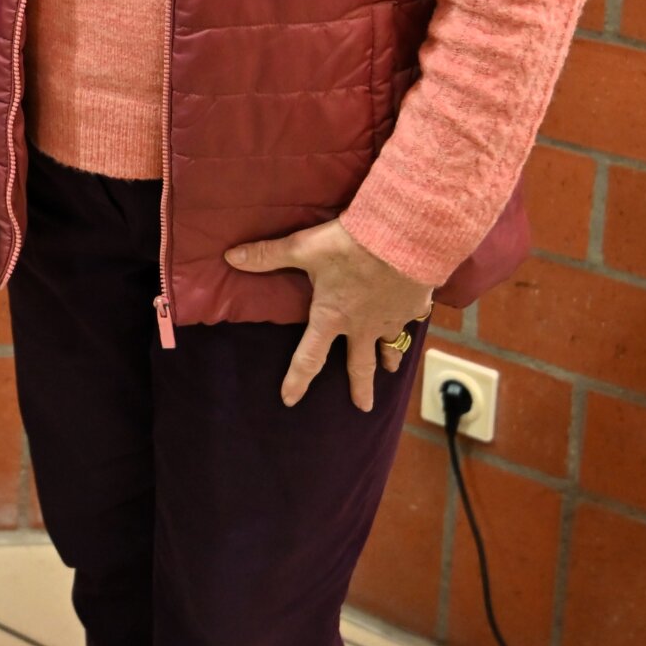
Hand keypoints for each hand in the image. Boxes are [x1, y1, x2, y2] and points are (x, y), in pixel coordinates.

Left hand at [226, 218, 433, 410]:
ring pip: (389, 346)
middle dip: (360, 387)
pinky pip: (412, 319)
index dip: (297, 379)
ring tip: (390, 370)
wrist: (403, 237)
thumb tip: (230, 257)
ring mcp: (391, 318)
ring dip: (388, 359)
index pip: (309, 356)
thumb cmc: (349, 245)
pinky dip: (412, 321)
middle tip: (363, 407)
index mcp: (331, 317)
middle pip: (359, 364)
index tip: (290, 401)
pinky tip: (415, 319)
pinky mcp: (414, 305)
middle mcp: (362, 326)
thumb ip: (268, 255)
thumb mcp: (303, 248)